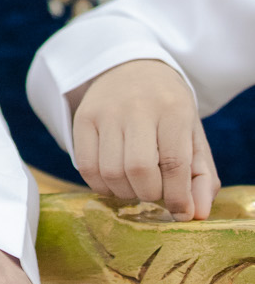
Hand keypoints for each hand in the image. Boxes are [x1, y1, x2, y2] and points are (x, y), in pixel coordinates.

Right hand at [68, 59, 217, 218]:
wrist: (133, 68)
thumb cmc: (168, 110)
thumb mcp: (192, 135)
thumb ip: (201, 176)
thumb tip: (197, 214)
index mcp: (173, 108)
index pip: (174, 162)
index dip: (178, 197)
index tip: (181, 213)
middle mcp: (137, 106)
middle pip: (138, 169)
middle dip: (149, 194)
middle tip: (155, 193)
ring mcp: (105, 111)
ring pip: (110, 171)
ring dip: (125, 192)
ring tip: (135, 186)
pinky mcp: (82, 118)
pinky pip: (86, 167)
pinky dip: (101, 186)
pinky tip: (115, 181)